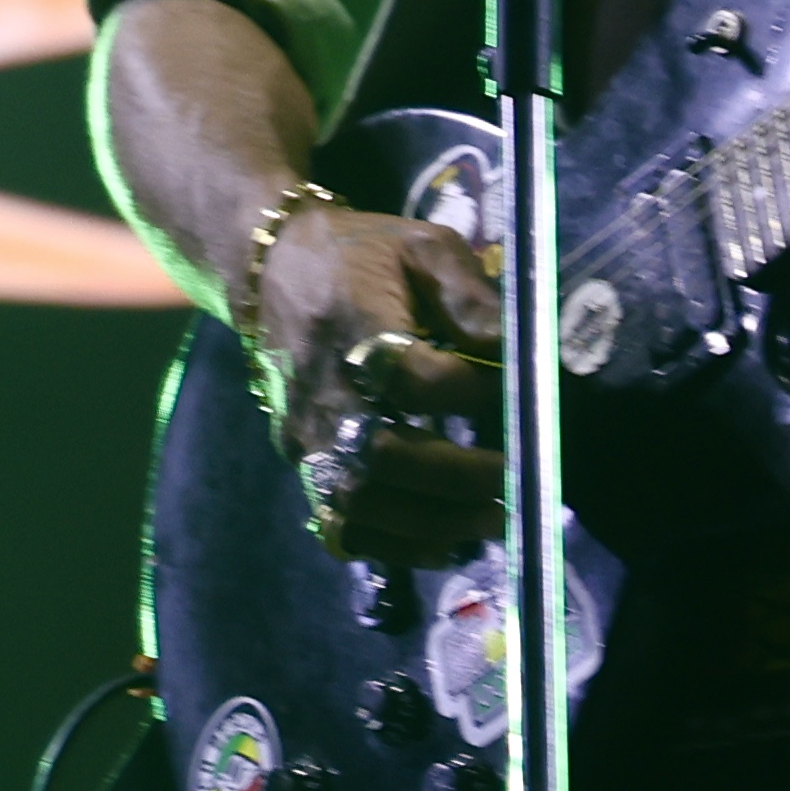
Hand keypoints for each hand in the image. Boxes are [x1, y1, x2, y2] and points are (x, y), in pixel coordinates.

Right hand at [246, 203, 505, 561]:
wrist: (270, 269)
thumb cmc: (360, 256)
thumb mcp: (422, 246)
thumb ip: (471, 294)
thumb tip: (519, 349)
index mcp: (354, 325)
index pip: (415, 379)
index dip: (473, 393)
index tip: (518, 391)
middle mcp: (322, 386)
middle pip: (384, 453)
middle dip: (457, 477)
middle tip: (513, 480)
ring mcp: (305, 430)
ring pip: (359, 500)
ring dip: (431, 522)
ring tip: (491, 521)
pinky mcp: (299, 457)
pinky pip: (339, 521)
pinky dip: (392, 544)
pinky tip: (442, 543)